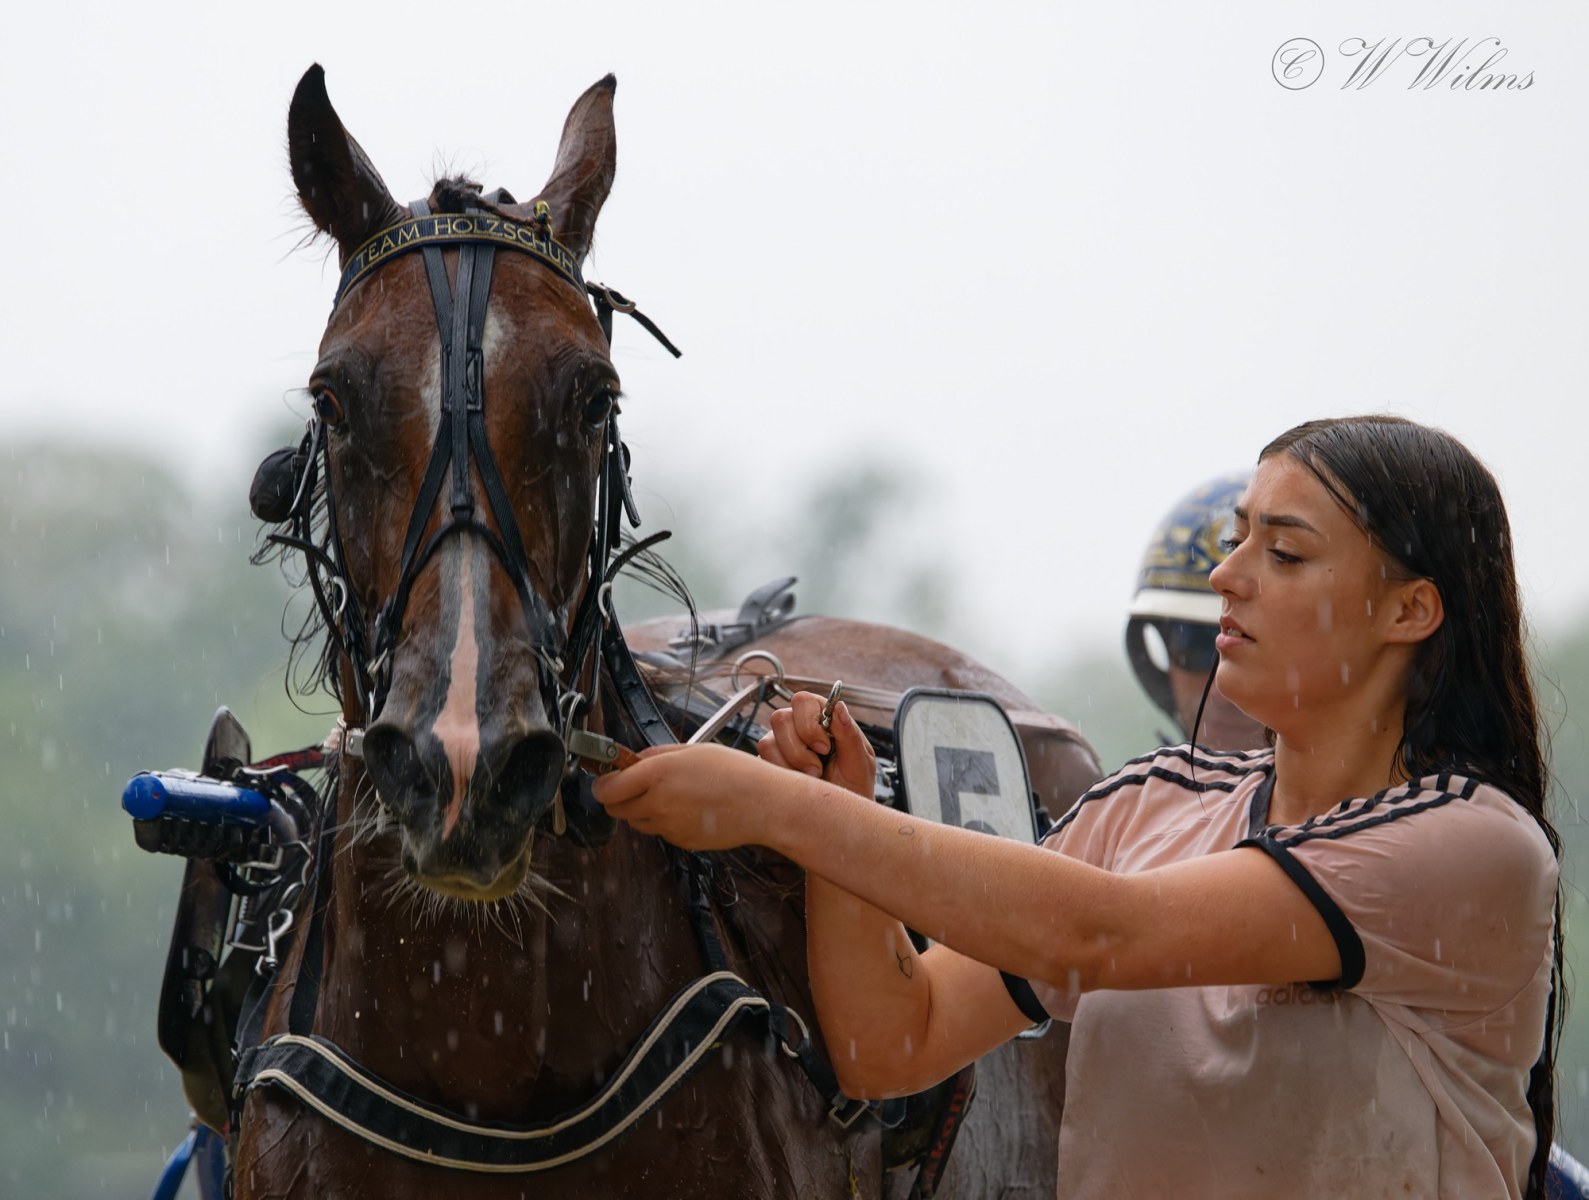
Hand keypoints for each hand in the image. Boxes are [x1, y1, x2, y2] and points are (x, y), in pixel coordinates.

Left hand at [590, 742, 785, 851]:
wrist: (763, 804)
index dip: (602, 784)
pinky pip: (660, 831)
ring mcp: (668, 826)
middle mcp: (657, 803)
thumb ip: (656, 756)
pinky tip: (688, 809)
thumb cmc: (735, 772)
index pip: (607, 788)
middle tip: (635, 785)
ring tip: (670, 795)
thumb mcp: (692, 750)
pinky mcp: (680, 842)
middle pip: (616, 809)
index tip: (606, 779)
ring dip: (641, 810)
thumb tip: (633, 761)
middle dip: (619, 797)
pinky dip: (665, 822)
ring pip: (637, 822)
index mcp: (657, 774)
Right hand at [760, 693, 875, 798]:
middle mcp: (798, 728)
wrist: (841, 818)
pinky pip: (762, 762)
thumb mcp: (860, 762)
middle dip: (799, 748)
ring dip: (791, 763)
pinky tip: (797, 782)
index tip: (825, 747)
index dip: (809, 722)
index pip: (803, 701)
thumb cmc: (854, 788)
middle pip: (781, 717)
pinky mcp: (769, 764)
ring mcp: (781, 745)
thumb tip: (839, 706)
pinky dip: (782, 774)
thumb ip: (849, 733)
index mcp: (823, 719)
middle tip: (817, 767)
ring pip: (768, 741)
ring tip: (811, 777)